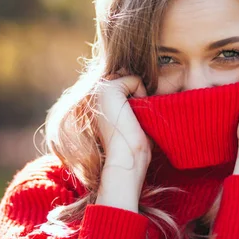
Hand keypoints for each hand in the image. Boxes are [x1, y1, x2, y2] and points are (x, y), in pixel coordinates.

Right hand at [95, 69, 152, 211]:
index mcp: (96, 101)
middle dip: (138, 95)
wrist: (126, 160)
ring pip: (131, 78)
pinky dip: (142, 94)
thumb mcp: (132, 118)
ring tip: (133, 117)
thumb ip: (132, 100)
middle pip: (128, 79)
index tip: (132, 119)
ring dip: (140, 96)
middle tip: (134, 119)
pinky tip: (134, 114)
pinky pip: (135, 79)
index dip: (136, 97)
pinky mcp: (108, 89)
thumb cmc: (133, 145)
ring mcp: (98, 89)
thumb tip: (145, 83)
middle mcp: (94, 93)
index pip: (125, 83)